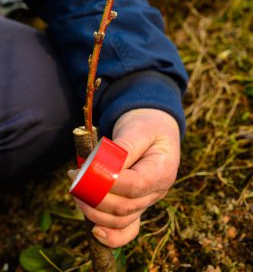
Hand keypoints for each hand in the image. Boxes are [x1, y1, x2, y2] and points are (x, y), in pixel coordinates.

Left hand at [70, 108, 179, 247]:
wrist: (153, 128)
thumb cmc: (145, 126)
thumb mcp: (137, 129)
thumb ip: (122, 149)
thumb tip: (100, 168)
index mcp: (163, 170)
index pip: (135, 185)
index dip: (108, 183)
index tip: (85, 170)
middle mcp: (157, 192)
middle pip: (125, 207)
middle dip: (95, 197)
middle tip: (74, 178)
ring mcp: (147, 202)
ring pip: (121, 220)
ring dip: (94, 210)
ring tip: (76, 189)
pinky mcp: (136, 206)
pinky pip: (126, 229)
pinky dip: (110, 236)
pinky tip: (93, 230)